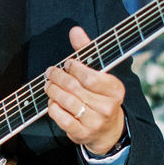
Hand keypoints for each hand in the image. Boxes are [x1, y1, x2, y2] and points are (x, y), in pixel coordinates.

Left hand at [44, 26, 126, 155]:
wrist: (108, 131)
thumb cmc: (101, 96)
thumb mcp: (99, 74)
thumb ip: (86, 52)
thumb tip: (75, 31)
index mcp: (115, 89)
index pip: (90, 77)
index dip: (74, 68)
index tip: (66, 64)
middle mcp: (107, 107)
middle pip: (75, 88)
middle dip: (58, 78)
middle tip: (50, 72)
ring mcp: (95, 122)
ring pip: (67, 102)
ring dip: (53, 91)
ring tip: (48, 85)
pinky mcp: (82, 133)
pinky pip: (61, 118)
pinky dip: (53, 108)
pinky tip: (52, 102)